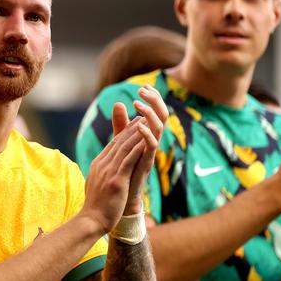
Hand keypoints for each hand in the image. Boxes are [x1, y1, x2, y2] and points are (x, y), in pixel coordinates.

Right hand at [81, 112, 146, 233]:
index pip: (113, 144)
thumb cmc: (96, 206)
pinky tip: (146, 141)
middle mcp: (103, 164)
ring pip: (125, 148)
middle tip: (143, 116)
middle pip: (119, 142)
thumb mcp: (97, 183)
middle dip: (132, 128)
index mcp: (99, 164)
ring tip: (147, 124)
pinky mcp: (116, 180)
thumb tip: (104, 168)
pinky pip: (129, 160)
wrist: (91, 220)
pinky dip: (137, 149)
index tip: (135, 123)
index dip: (125, 132)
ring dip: (137, 134)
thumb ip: (102, 172)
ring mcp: (109, 171)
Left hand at [112, 85, 167, 214]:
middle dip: (155, 100)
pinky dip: (147, 134)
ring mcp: (151, 152)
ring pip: (159, 128)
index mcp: (148, 134)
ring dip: (149, 113)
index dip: (153, 98)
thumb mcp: (121, 141)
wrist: (122, 195)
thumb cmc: (124, 167)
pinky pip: (152, 146)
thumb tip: (118, 103)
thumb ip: (120, 124)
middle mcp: (153, 141)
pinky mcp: (146, 163)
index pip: (156, 111)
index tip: (144, 86)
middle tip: (142, 91)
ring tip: (137, 103)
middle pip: (163, 115)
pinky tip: (139, 125)